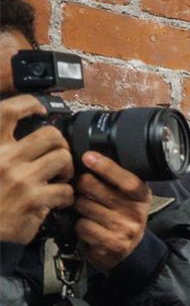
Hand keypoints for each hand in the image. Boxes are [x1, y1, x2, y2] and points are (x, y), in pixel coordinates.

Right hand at [0, 95, 74, 243]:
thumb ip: (5, 149)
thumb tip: (28, 129)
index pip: (7, 111)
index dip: (28, 104)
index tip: (40, 110)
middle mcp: (3, 157)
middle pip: (50, 135)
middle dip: (61, 146)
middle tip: (57, 158)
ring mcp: (19, 178)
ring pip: (63, 159)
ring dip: (67, 171)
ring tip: (58, 180)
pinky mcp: (33, 199)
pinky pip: (66, 190)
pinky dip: (67, 197)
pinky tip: (57, 201)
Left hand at [71, 152, 151, 270]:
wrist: (123, 251)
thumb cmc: (119, 218)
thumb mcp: (125, 197)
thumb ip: (114, 181)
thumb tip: (88, 158)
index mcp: (141, 195)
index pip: (126, 179)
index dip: (106, 167)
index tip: (88, 157)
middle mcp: (137, 212)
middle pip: (94, 187)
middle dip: (81, 186)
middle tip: (82, 191)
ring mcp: (126, 228)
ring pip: (84, 206)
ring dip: (78, 208)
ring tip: (87, 212)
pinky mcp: (114, 243)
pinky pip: (83, 226)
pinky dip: (80, 226)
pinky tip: (89, 227)